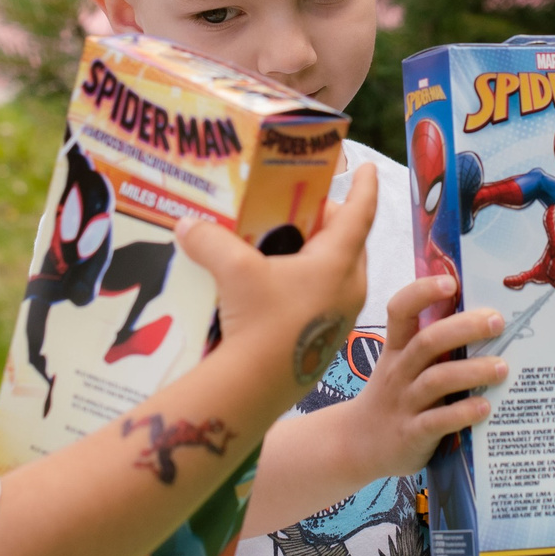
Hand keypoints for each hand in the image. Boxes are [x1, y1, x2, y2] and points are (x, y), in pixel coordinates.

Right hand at [179, 166, 375, 410]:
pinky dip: (309, 282)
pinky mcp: (326, 338)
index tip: (368, 167)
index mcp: (338, 262)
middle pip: (350, 241)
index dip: (363, 186)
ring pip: (339, 271)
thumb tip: (186, 225)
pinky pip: (326, 297)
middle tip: (304, 208)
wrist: (257, 388)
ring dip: (318, 254)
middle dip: (330, 221)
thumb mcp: (232, 271)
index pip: (360, 212)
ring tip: (286, 245)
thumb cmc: (258, 323)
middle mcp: (349, 287)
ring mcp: (341, 316)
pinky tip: (277, 286)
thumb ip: (210, 239)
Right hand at [342, 271, 509, 480]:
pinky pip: (437, 421)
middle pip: (428, 342)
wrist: (357, 445)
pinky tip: (485, 407)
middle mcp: (399, 371)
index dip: (423, 292)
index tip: (450, 282)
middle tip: (497, 322)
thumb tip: (481, 315)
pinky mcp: (412, 434)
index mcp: (396, 349)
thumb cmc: (393, 397)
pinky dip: (462, 412)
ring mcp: (404, 403)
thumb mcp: (402, 365)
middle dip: (464, 328)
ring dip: (472, 371)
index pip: (400, 311)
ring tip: (502, 368)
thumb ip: (431, 344)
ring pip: (437, 380)